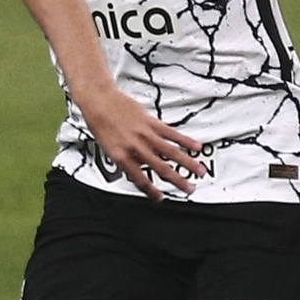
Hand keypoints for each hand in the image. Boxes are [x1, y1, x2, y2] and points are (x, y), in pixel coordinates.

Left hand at [78, 88, 206, 199]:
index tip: (160, 198)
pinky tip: (196, 146)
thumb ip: (125, 160)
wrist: (99, 101)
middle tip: (189, 189)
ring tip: (199, 171)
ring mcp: (145, 134)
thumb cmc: (101, 123)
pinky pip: (171, 133)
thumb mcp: (107, 148)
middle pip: (161, 168)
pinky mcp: (151, 122)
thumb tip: (139, 169)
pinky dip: (185, 140)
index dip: (151, 191)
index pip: (140, 179)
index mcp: (122, 157)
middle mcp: (135, 147)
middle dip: (177, 180)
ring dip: (187, 163)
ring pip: (170, 152)